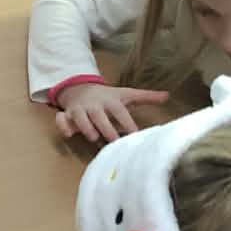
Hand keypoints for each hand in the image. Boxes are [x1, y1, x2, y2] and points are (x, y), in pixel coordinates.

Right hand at [50, 83, 169, 143]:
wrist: (81, 87)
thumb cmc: (107, 96)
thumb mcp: (126, 94)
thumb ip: (146, 97)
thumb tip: (168, 96)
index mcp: (110, 100)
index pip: (120, 112)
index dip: (127, 123)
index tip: (136, 135)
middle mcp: (95, 105)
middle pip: (100, 117)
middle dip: (106, 129)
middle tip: (115, 143)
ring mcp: (80, 109)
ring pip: (81, 119)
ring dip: (86, 128)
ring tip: (94, 139)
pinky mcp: (68, 114)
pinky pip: (62, 120)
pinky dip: (63, 126)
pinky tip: (69, 134)